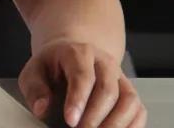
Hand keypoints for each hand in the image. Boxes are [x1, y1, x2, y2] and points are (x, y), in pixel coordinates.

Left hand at [18, 39, 145, 127]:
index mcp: (79, 53)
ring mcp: (120, 77)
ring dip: (115, 125)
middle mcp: (104, 63)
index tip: (70, 121)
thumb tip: (41, 108)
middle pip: (108, 90)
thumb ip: (35, 89)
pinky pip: (138, 110)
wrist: (72, 54)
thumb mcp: (34, 70)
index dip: (78, 100)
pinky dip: (131, 127)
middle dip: (95, 118)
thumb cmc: (54, 66)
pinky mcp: (129, 92)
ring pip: (129, 100)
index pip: (82, 76)